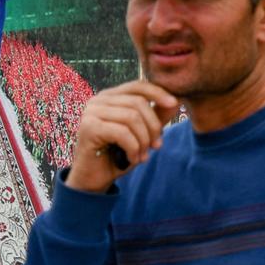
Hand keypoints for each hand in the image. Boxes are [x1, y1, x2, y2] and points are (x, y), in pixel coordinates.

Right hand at [65, 81, 181, 193]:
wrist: (94, 179)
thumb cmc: (118, 155)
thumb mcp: (142, 134)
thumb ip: (157, 117)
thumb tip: (175, 101)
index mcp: (110, 97)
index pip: (138, 86)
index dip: (158, 93)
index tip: (175, 104)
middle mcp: (98, 100)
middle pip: (138, 103)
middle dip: (153, 126)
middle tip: (157, 146)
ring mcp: (91, 112)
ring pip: (131, 117)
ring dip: (143, 140)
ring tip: (144, 155)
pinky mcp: (88, 127)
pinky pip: (122, 133)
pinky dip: (133, 148)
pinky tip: (133, 159)